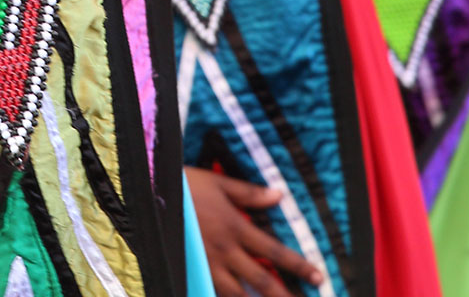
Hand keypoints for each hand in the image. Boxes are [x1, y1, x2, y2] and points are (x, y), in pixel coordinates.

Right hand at [186, 167, 323, 296]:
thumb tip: (278, 195)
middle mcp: (225, 251)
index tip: (317, 276)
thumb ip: (249, 193)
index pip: (274, 251)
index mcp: (236, 228)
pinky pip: (212, 292)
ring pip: (238, 295)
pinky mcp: (191, 271)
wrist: (150, 195)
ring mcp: (207, 266)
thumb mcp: (218, 183)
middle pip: (261, 280)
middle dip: (284, 295)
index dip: (297, 265)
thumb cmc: (185, 186)